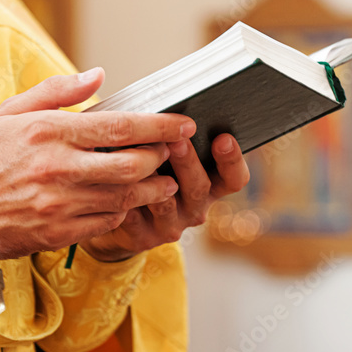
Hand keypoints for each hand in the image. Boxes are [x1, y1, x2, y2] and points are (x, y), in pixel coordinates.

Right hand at [0, 68, 195, 270]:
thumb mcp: (11, 112)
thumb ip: (58, 92)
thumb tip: (99, 75)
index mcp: (50, 132)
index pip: (120, 126)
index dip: (160, 125)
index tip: (184, 123)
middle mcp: (58, 168)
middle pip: (132, 164)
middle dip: (161, 158)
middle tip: (173, 153)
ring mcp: (58, 204)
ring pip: (125, 197)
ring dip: (152, 189)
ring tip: (164, 181)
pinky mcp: (57, 233)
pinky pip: (106, 223)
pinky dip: (122, 212)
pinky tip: (127, 203)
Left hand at [82, 133, 249, 261]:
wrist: (117, 213)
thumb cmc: (148, 171)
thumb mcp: (169, 157)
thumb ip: (176, 140)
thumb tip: (172, 114)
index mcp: (210, 186)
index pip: (234, 178)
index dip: (232, 160)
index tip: (223, 138)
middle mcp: (195, 208)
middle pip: (199, 188)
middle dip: (189, 162)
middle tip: (178, 141)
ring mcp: (171, 225)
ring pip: (166, 203)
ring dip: (155, 181)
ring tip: (143, 159)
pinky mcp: (143, 238)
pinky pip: (134, 217)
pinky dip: (126, 197)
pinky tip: (116, 182)